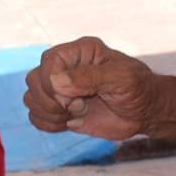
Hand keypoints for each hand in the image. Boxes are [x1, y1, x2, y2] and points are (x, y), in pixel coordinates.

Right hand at [25, 37, 162, 139]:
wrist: (145, 112)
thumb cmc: (138, 89)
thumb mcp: (121, 78)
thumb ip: (89, 77)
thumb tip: (56, 81)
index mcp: (79, 52)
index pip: (48, 61)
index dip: (54, 83)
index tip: (76, 98)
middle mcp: (65, 67)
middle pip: (33, 80)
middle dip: (53, 100)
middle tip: (79, 107)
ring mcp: (60, 89)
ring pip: (31, 99)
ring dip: (50, 113)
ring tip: (77, 114)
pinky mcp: (59, 109)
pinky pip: (35, 116)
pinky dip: (48, 124)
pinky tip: (70, 123)